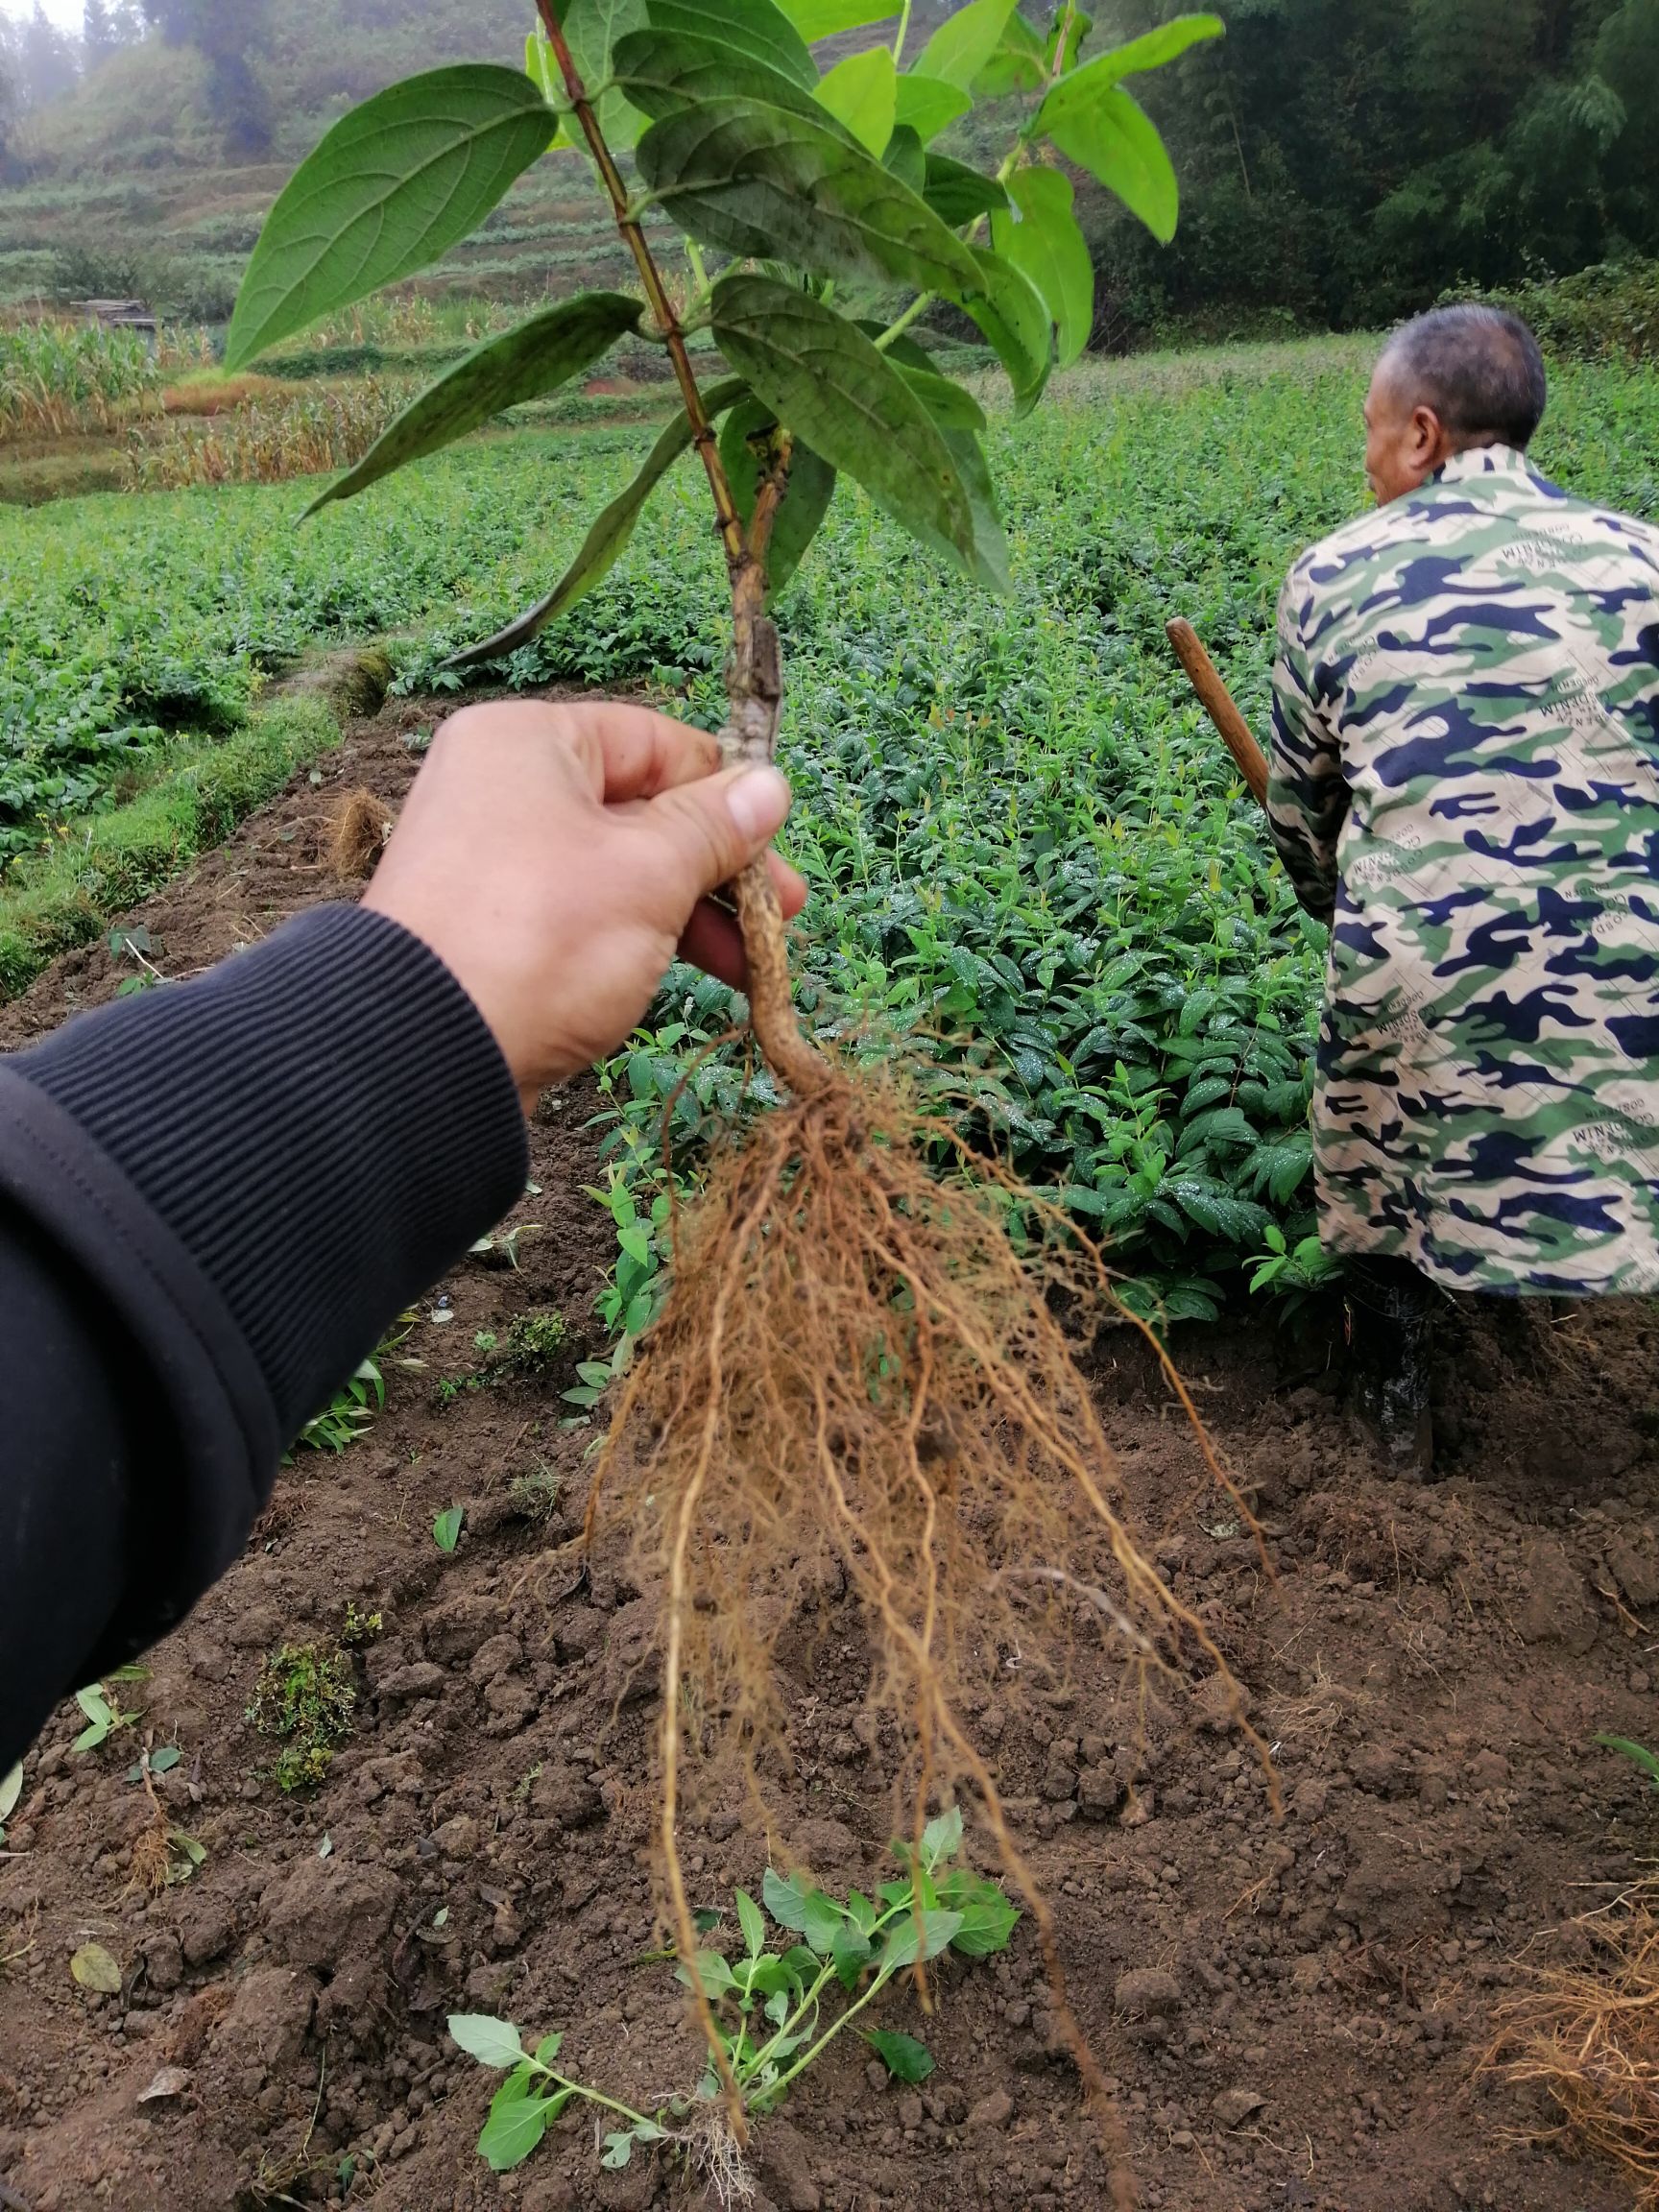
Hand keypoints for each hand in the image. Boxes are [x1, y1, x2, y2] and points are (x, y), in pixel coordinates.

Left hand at [361, 698, 804, 1105]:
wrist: (424, 1051)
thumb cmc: (541, 939)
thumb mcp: (649, 873)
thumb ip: (714, 827)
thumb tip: (769, 786)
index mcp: (529, 742)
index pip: (656, 742)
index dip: (726, 795)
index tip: (776, 850)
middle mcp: (501, 786)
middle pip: (640, 810)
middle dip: (716, 868)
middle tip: (778, 917)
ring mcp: (491, 859)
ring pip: (616, 869)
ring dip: (688, 912)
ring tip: (749, 966)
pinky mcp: (490, 925)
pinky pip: (582, 913)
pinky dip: (638, 937)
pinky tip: (686, 975)